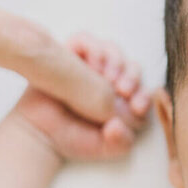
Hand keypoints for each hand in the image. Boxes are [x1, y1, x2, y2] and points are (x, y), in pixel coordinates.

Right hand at [12, 33, 150, 161]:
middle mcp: (111, 80)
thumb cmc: (76, 139)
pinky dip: (93, 48)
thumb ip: (122, 141)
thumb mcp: (107, 147)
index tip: (136, 106)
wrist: (43, 135)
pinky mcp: (70, 55)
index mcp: (126, 100)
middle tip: (123, 90)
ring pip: (111, 50)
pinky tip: (93, 65)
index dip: (143, 96)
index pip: (143, 90)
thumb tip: (118, 125)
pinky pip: (84, 40)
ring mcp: (90, 66)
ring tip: (107, 78)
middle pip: (131, 66)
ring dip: (115, 61)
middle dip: (131, 77)